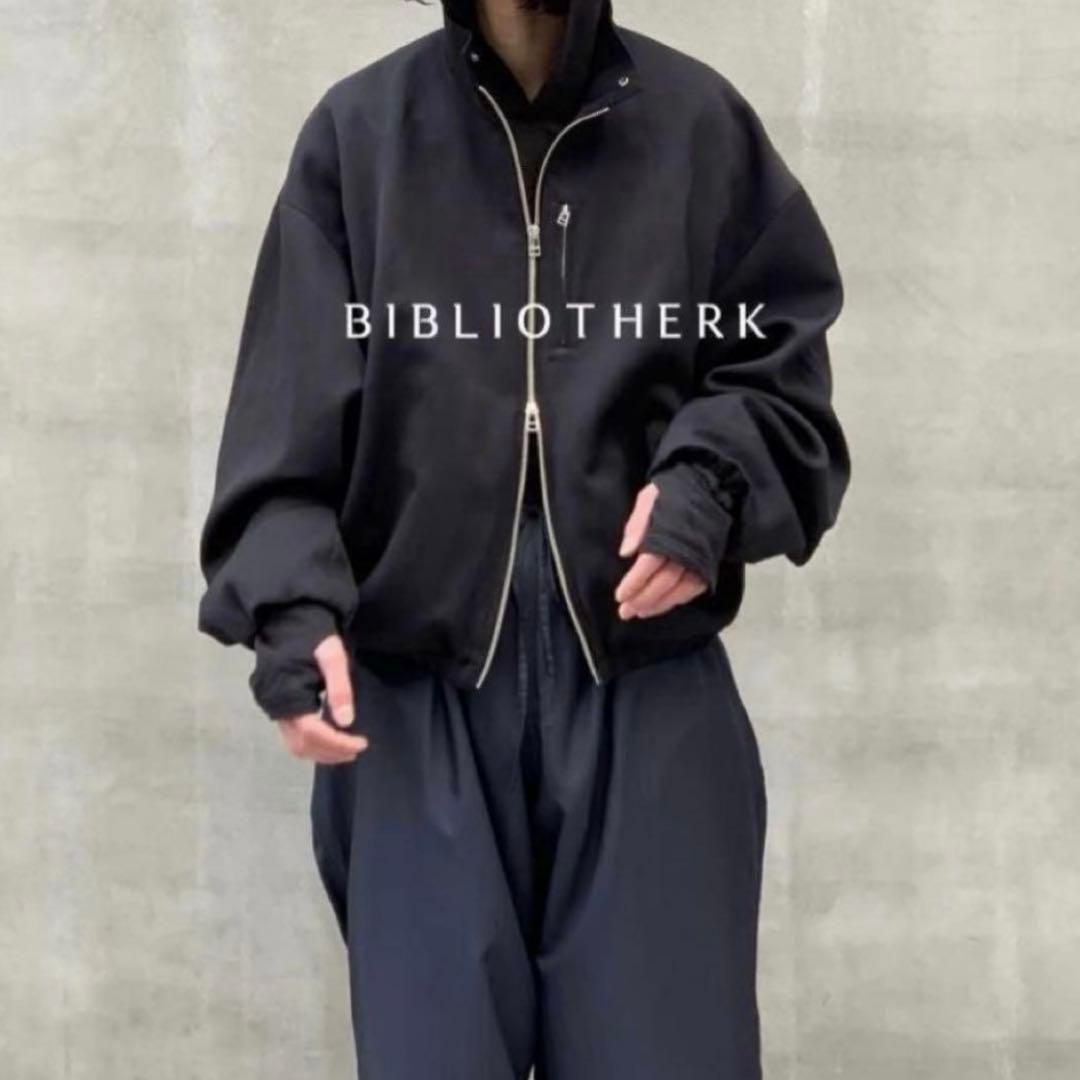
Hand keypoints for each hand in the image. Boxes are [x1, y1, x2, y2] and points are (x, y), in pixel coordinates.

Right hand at [275, 634, 368, 762]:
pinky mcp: (279, 707)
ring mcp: (276, 709)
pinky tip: (331, 740)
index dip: (338, 743)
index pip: (313, 733)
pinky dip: (312, 745)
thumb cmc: (314, 637)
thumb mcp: (333, 657)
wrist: (289, 622)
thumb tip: (347, 722)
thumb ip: (340, 688)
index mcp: (290, 695)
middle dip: (331, 752)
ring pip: (296, 745)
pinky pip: (292, 737)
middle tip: (358, 748)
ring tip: (347, 749)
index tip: (362, 742)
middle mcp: (278, 708)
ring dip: (322, 752)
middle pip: (303, 745)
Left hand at [614, 483, 707, 618]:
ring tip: (640, 613)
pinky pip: (695, 588)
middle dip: (643, 599)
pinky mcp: (710, 563)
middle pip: (663, 581)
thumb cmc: (674, 493)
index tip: (619, 596)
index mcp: (669, 532)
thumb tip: (625, 553)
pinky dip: (678, 599)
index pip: (649, 564)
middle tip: (625, 612)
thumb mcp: (650, 498)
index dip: (634, 582)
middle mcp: (687, 549)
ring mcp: (701, 558)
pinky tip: (663, 605)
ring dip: (659, 604)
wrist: (711, 488)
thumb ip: (637, 523)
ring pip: (679, 589)